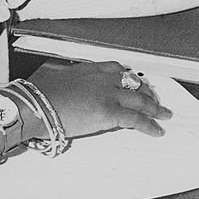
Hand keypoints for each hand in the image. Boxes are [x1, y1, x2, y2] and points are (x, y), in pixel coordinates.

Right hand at [25, 60, 172, 138]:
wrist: (35, 105)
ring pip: (140, 100)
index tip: (134, 82)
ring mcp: (107, 94)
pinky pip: (136, 119)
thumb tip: (68, 90)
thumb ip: (68, 83)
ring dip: (154, 108)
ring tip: (163, 114)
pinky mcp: (109, 113)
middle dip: (146, 92)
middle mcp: (101, 79)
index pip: (116, 69)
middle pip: (133, 83)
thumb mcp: (55, 80)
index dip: (129, 78)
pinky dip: (150, 125)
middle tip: (153, 100)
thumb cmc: (38, 96)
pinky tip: (156, 130)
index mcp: (88, 69)